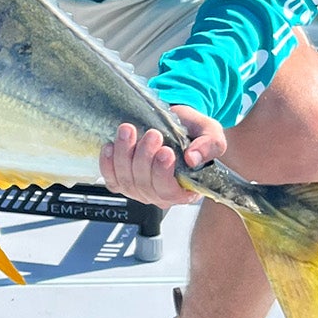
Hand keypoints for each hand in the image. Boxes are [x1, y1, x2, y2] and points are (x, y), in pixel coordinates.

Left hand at [100, 105, 224, 206]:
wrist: (174, 123)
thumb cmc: (193, 133)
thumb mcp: (211, 134)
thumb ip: (210, 145)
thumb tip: (193, 158)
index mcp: (185, 190)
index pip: (169, 191)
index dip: (163, 173)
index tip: (166, 151)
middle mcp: (160, 194)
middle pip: (145, 185)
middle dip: (144, 157)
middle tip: (152, 134)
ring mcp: (138, 189)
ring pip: (125, 180)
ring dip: (124, 154)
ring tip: (129, 131)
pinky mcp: (122, 180)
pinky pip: (110, 178)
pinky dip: (107, 163)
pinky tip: (110, 145)